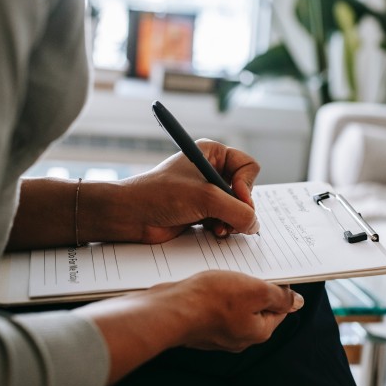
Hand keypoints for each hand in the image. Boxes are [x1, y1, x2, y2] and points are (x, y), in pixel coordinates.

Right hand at [76, 270, 303, 384]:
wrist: (169, 310)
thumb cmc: (210, 300)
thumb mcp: (255, 290)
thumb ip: (279, 297)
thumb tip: (297, 302)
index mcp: (258, 331)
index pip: (280, 308)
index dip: (279, 287)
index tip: (273, 271)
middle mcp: (240, 336)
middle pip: (257, 307)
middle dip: (255, 286)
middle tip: (248, 268)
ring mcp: (219, 333)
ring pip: (236, 305)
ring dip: (234, 287)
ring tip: (227, 273)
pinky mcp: (202, 325)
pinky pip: (216, 306)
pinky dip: (216, 293)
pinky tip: (210, 281)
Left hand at [113, 139, 260, 242]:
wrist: (130, 215)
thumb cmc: (161, 195)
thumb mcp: (205, 198)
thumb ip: (237, 211)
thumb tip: (255, 225)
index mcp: (213, 153)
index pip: (249, 166)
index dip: (247, 185)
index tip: (238, 198)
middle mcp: (212, 170)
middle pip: (246, 190)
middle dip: (239, 207)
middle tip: (230, 219)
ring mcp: (207, 192)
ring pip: (237, 208)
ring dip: (232, 220)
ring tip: (220, 228)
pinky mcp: (202, 211)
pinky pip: (226, 219)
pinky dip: (224, 227)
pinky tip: (213, 231)